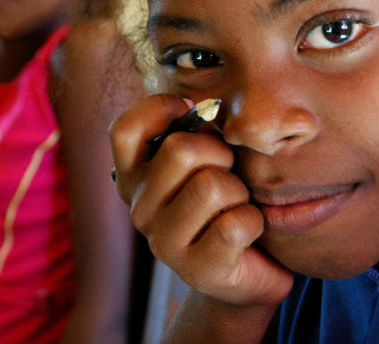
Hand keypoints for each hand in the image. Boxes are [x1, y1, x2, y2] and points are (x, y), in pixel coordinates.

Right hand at [110, 94, 293, 307]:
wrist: (250, 270)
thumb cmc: (226, 202)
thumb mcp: (203, 161)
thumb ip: (193, 133)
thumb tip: (203, 107)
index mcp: (134, 178)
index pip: (124, 130)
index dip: (158, 109)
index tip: (190, 112)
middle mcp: (139, 210)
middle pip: (180, 150)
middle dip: (220, 153)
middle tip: (228, 172)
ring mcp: (163, 243)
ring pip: (211, 186)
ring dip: (239, 191)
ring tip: (236, 205)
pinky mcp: (195, 270)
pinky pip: (234, 225)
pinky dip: (254, 222)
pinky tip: (248, 233)